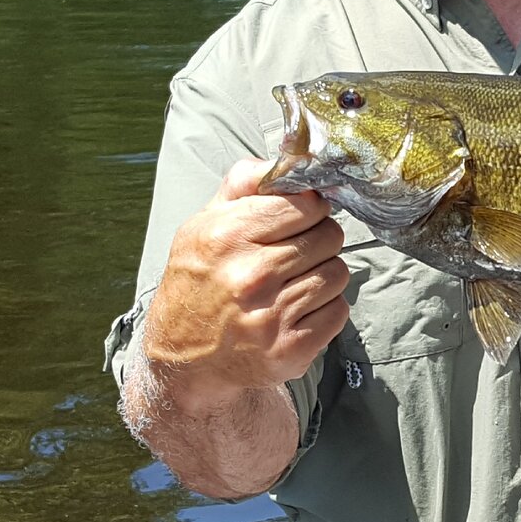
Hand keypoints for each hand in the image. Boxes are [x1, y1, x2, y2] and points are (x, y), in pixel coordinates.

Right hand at [142, 158, 350, 403]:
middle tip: (295, 253)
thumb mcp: (205, 224)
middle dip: (319, 240)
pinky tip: (296, 312)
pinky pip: (339, 311)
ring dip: (323, 275)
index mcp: (227, 236)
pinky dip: (325, 309)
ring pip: (339, 272)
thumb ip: (245, 183)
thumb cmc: (200, 281)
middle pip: (330, 236)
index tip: (300, 218)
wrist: (181, 363)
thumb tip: (290, 158)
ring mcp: (271, 317)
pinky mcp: (289, 351)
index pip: (307, 204)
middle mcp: (250, 276)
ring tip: (293, 283)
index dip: (310, 208)